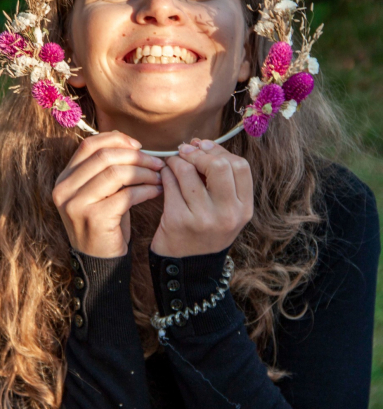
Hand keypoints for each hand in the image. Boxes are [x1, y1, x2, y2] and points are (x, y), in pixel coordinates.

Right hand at [53, 131, 164, 257]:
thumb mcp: (101, 191)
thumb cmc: (106, 222)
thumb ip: (108, 167)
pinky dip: (146, 191)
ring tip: (159, 177)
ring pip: (116, 173)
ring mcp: (76, 204)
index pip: (89, 145)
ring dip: (144, 173)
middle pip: (104, 156)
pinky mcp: (93, 218)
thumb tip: (132, 142)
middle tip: (156, 163)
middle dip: (136, 157)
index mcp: (65, 178)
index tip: (139, 145)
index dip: (116, 139)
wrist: (101, 261)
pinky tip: (157, 192)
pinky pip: (126, 195)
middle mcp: (64, 189)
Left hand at [150, 139, 252, 256]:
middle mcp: (227, 214)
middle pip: (218, 166)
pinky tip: (164, 175)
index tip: (204, 146)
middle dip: (199, 153)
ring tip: (173, 163)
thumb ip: (221, 179)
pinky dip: (165, 173)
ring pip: (188, 171)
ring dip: (177, 160)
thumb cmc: (206, 229)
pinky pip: (170, 183)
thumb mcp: (225, 209)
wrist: (187, 265)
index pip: (240, 166)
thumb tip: (200, 143)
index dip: (219, 151)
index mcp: (244, 209)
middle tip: (186, 151)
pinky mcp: (178, 220)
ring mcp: (203, 218)